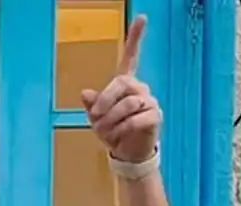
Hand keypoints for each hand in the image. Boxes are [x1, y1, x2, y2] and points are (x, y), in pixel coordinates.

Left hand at [80, 16, 161, 162]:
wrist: (127, 153)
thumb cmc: (113, 131)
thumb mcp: (96, 119)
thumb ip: (92, 105)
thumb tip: (85, 93)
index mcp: (125, 85)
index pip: (131, 57)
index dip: (135, 38)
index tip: (142, 18)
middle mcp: (139, 88)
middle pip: (122, 83)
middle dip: (105, 100)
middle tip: (96, 116)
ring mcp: (149, 102)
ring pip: (127, 103)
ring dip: (110, 120)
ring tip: (104, 132)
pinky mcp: (154, 116)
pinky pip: (135, 119)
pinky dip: (121, 129)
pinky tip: (117, 136)